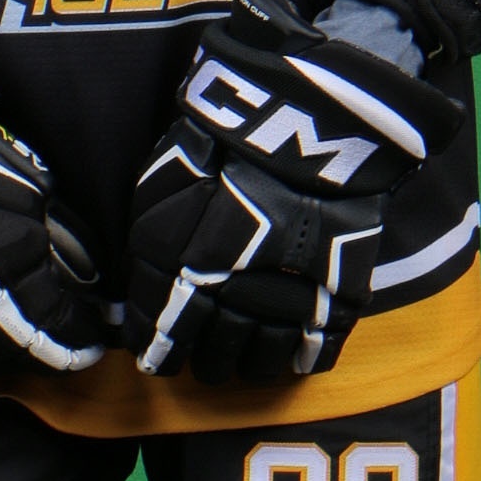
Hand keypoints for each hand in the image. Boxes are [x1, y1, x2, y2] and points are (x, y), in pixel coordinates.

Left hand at [122, 0, 463, 385]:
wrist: (312, 111)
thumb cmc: (229, 132)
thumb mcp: (169, 172)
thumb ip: (153, 230)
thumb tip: (143, 283)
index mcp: (176, 267)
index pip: (158, 329)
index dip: (157, 347)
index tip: (158, 357)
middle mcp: (224, 296)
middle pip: (208, 354)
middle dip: (202, 364)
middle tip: (202, 366)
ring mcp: (283, 300)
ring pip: (258, 361)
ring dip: (245, 369)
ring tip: (241, 368)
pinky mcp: (336, 295)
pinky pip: (316, 348)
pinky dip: (301, 360)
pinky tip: (292, 361)